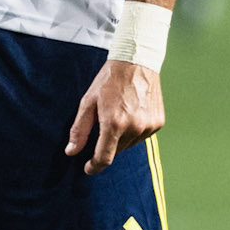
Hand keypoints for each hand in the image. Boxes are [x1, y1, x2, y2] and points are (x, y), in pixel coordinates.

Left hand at [65, 59, 163, 175]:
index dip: (94, 166)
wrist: (136, 61)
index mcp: (114, 123)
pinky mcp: (158, 122)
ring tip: (118, 115)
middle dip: (106, 145)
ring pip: (129, 144)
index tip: (88, 168)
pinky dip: (134, 131)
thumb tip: (71, 151)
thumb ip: (80, 129)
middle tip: (102, 126)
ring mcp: (148, 126)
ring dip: (121, 138)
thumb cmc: (109, 80)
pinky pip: (142, 136)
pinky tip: (131, 114)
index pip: (104, 158)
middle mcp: (134, 127)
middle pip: (116, 151)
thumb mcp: (88, 102)